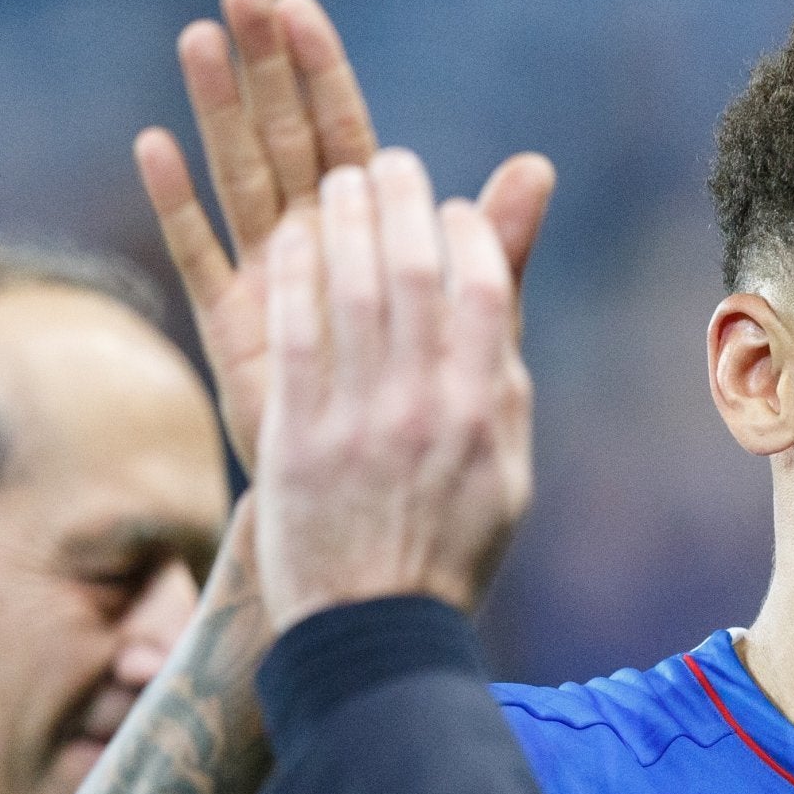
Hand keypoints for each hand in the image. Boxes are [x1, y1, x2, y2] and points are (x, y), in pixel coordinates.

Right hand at [137, 0, 551, 471]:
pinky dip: (179, 202)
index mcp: (373, 229)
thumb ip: (497, 246)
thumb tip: (539, 165)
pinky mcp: (237, 323)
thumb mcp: (476, 317)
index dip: (323, 71)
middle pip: (286, 136)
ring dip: (220, 109)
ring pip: (241, 175)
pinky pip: (202, 252)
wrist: (390, 488)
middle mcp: (316, 239)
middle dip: (266, 65)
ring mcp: (272, 276)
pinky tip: (156, 146)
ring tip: (198, 38)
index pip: (344, 130)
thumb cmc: (437, 397)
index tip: (300, 5)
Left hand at [254, 152, 541, 630]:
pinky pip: (298, 331)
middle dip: (402, 204)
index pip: (483, 292)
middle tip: (390, 165)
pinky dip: (297, 276)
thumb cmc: (449, 545)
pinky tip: (290, 240)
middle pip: (416, 273)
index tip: (450, 209)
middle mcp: (430, 406)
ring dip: (346, 221)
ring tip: (341, 182)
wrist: (376, 627)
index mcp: (488, 412)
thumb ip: (499, 375)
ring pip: (355, 289)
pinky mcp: (298, 431)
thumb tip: (500, 298)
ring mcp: (362, 417)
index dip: (465, 234)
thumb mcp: (503, 464)